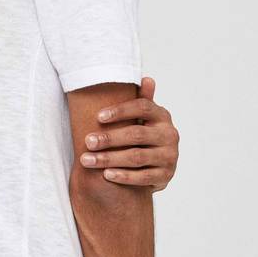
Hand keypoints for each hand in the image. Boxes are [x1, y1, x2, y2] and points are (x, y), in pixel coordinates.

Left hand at [79, 76, 179, 191]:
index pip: (142, 107)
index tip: (98, 116)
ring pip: (137, 157)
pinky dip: (124, 176)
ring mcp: (170, 156)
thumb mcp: (142, 117)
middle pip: (136, 134)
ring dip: (110, 159)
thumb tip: (147, 79)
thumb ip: (142, 99)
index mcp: (162, 116)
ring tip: (87, 160)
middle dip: (109, 138)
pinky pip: (143, 177)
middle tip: (87, 142)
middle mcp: (170, 134)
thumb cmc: (143, 134)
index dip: (121, 111)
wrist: (158, 165)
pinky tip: (106, 174)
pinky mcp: (166, 176)